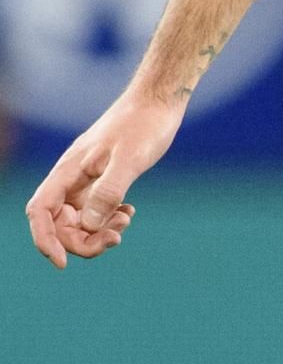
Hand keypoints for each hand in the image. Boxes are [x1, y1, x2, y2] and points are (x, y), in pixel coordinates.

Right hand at [25, 97, 181, 267]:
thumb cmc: (144, 124)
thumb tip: (88, 225)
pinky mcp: (105, 177)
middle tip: (116, 238)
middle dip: (82, 240)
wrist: (160, 100)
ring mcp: (87, 177)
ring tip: (126, 219)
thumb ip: (108, 191)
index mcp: (68, 170)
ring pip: (80, 218)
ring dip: (97, 230)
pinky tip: (129, 211)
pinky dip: (108, 218)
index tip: (62, 263)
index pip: (40, 212)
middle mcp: (72, 176)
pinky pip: (96, 209)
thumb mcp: (129, 158)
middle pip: (61, 222)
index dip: (45, 240)